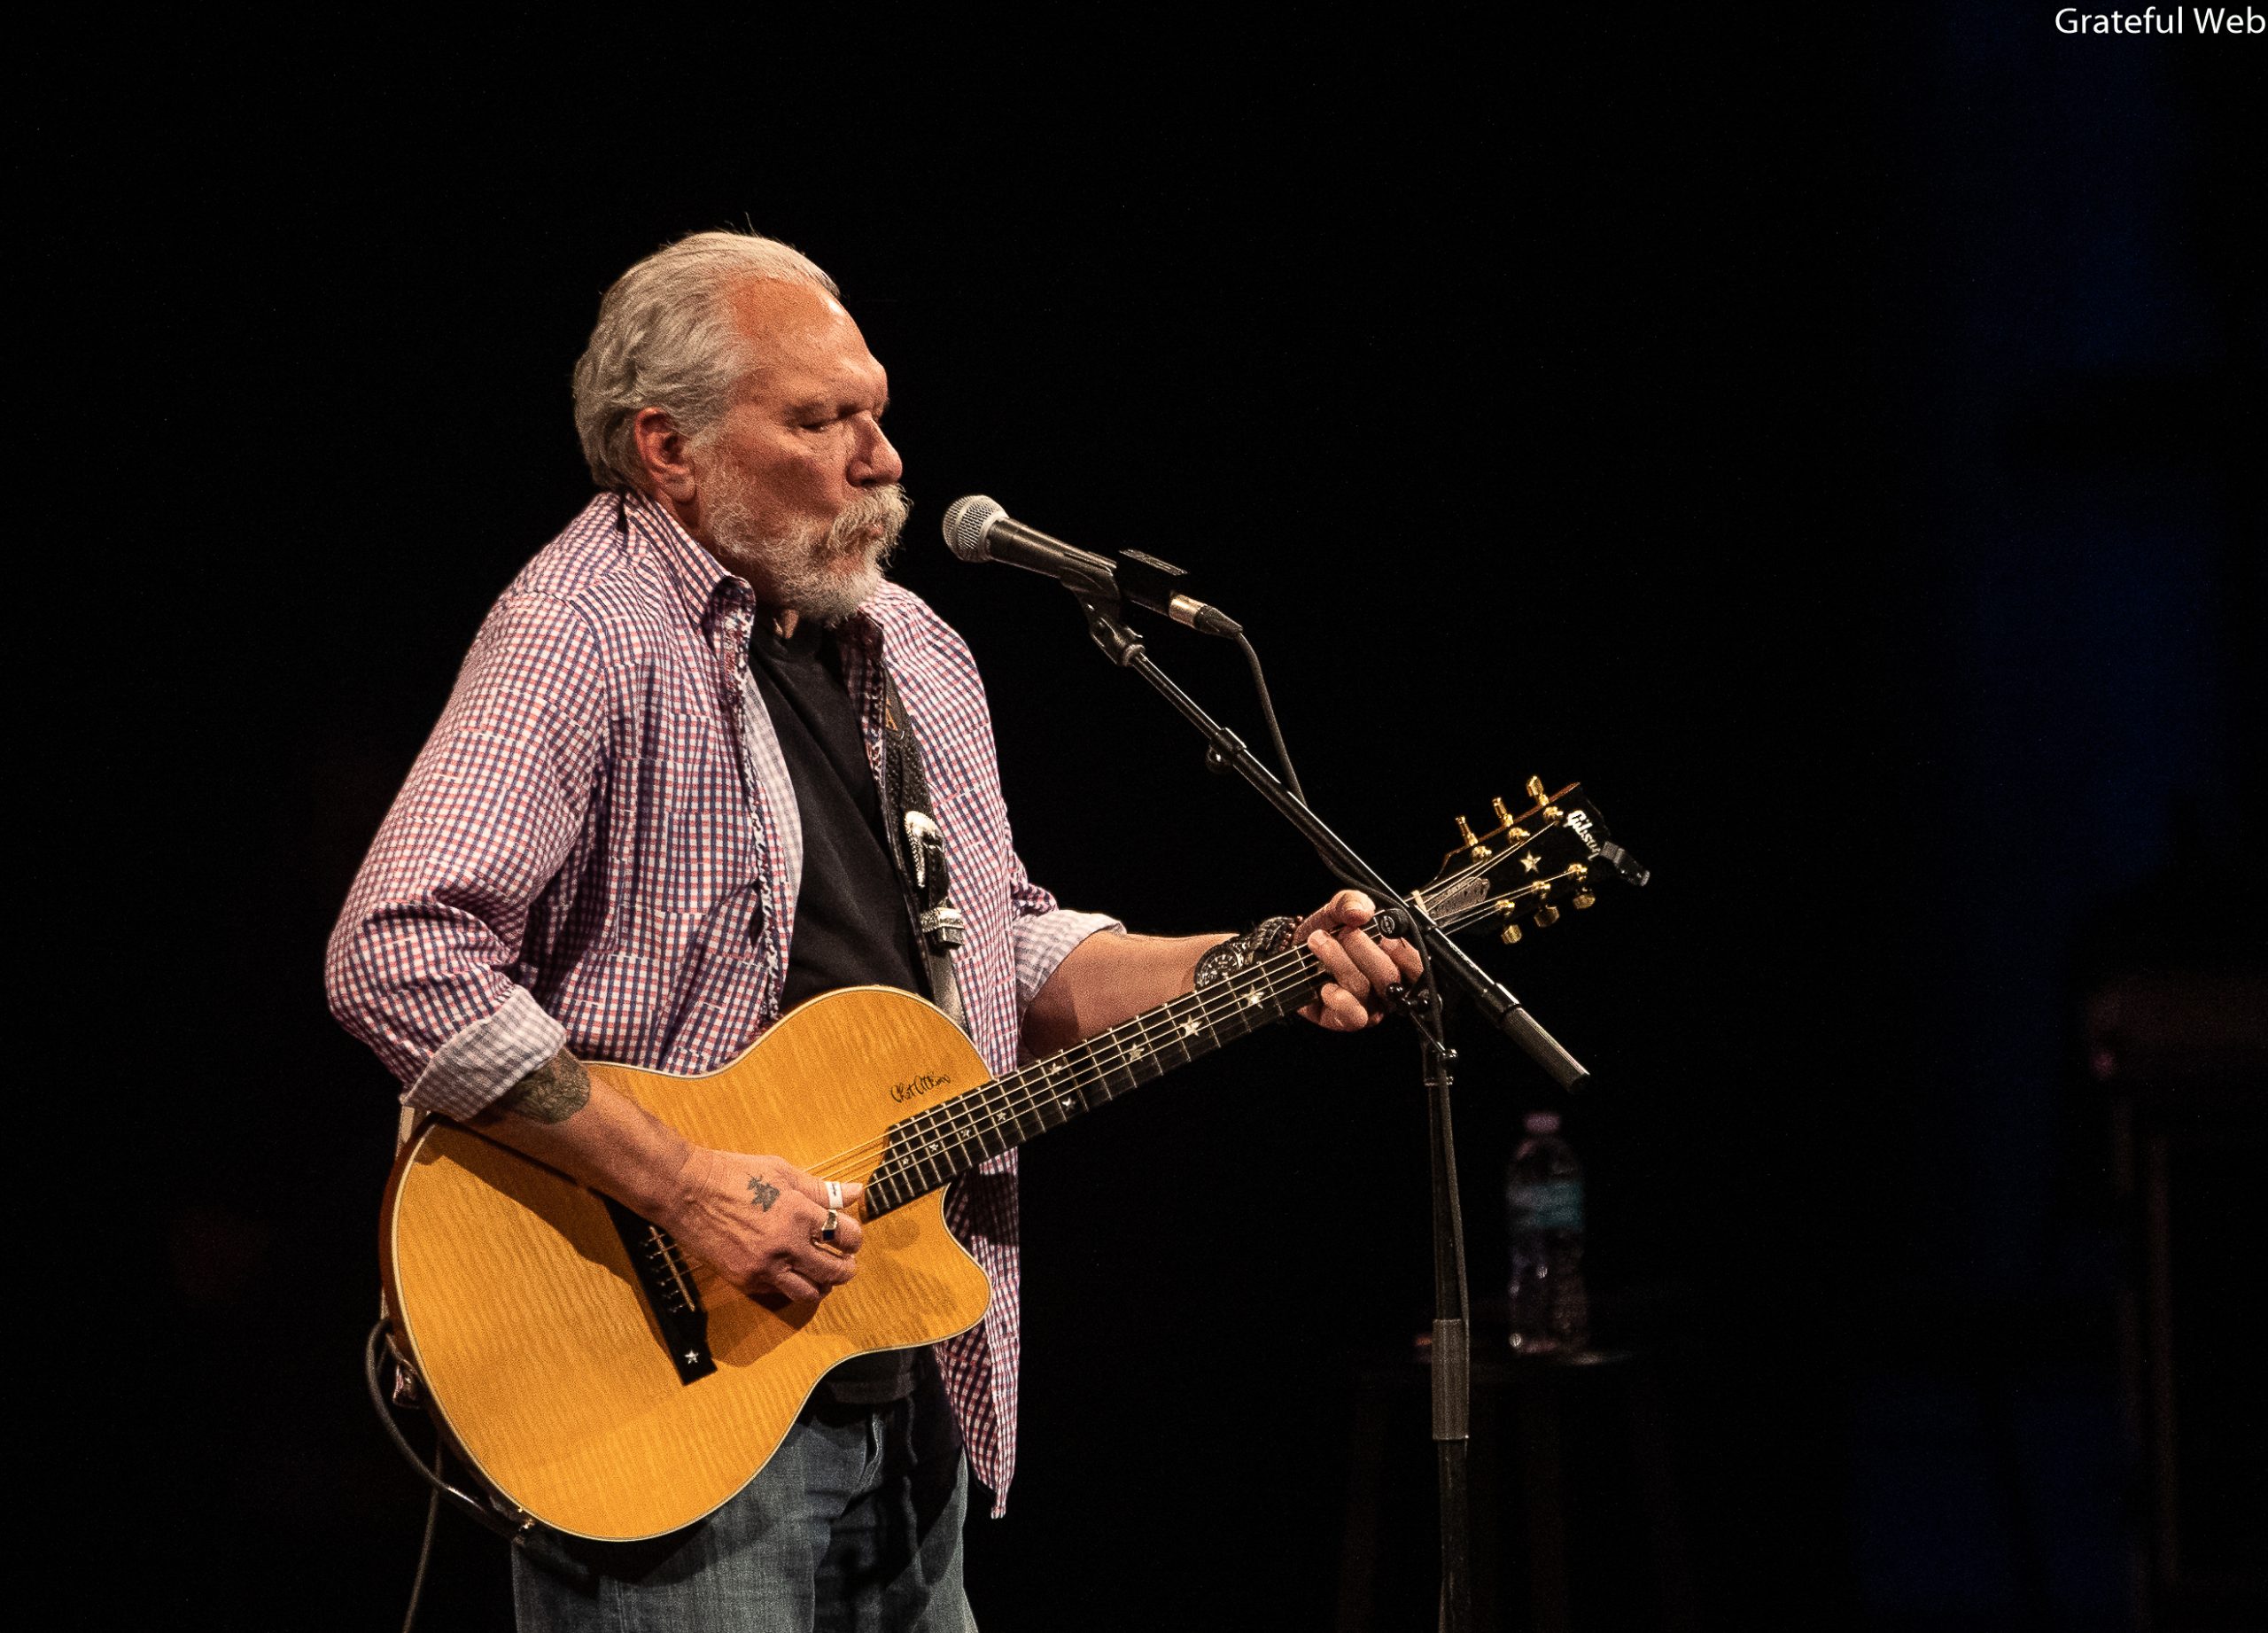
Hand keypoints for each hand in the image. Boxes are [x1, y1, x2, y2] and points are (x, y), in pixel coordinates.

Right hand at [659, 1148, 865, 1302]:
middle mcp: (785, 1246)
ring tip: (820, 1272)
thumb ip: (821, 1189)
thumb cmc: (734, 1175)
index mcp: (799, 1214)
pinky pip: (778, 1292)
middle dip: (846, 1268)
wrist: (687, 1191)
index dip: (854, 1238)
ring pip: (809, 1293)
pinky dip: (789, 1284)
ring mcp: (764, 1267)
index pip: (847, 1237)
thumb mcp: (782, 1173)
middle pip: (834, 1272)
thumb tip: (855, 1192)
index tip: (849, 1237)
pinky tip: (789, 1269)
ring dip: (821, 1285)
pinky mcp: (744, 1279)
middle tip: (845, 1262)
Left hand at [1293, 889, 1423, 1030]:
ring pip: (1362, 988)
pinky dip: (1337, 998)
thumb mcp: (1338, 909)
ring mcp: (1366, 1006)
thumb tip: (1361, 911)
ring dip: (1338, 961)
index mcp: (1396, 961)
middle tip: (1345, 933)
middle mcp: (1386, 988)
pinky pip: (1351, 1015)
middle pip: (1389, 977)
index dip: (1407, 954)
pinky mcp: (1343, 1020)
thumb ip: (1351, 901)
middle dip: (1364, 951)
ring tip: (1319, 942)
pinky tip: (1324, 984)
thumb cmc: (1327, 932)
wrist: (1295, 950)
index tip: (1386, 936)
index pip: (1418, 966)